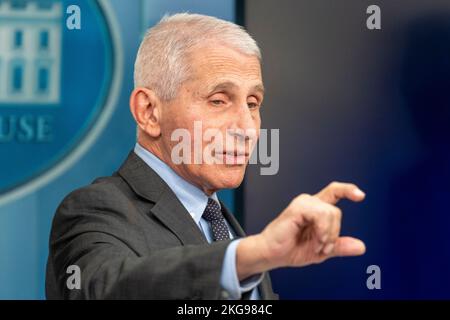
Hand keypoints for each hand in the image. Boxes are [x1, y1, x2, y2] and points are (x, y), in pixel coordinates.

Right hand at [237, 182, 365, 279]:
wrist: (271, 254)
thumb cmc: (291, 249)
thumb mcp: (322, 250)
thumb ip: (339, 246)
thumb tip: (361, 247)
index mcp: (316, 209)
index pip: (334, 192)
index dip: (348, 190)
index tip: (360, 195)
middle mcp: (310, 203)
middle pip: (335, 211)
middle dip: (333, 234)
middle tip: (323, 248)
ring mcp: (303, 204)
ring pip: (331, 213)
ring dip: (327, 235)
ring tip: (315, 245)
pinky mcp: (298, 208)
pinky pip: (321, 215)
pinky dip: (322, 231)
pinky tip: (314, 239)